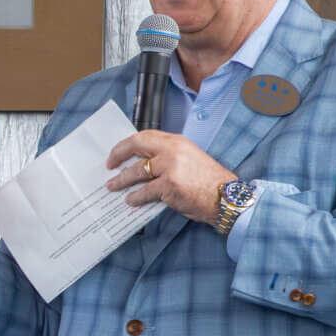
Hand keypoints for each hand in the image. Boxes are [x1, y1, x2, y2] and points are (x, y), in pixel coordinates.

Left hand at [106, 129, 232, 223]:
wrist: (226, 197)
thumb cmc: (208, 181)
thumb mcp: (188, 159)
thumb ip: (167, 157)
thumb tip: (141, 164)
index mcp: (177, 142)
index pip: (145, 135)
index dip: (127, 143)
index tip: (117, 152)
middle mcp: (173, 150)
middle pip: (136, 146)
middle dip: (118, 154)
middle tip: (109, 165)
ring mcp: (170, 167)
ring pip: (136, 171)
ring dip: (121, 180)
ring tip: (112, 186)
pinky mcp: (169, 185)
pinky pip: (144, 191)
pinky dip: (135, 197)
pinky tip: (130, 200)